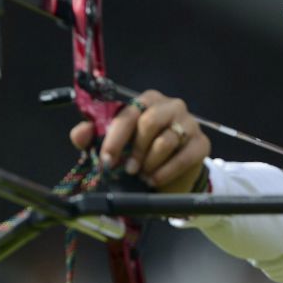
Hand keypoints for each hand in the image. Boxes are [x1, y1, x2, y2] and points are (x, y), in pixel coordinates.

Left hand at [70, 90, 210, 192]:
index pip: (128, 112)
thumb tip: (80, 133)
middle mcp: (170, 105)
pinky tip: (155, 180)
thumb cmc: (140, 154)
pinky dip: (166, 172)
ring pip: (166, 141)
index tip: (106, 160)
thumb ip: (93, 137)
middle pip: (149, 121)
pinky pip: (184, 157)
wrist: (171, 175)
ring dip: (150, 163)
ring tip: (142, 176)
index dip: (115, 137)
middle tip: (128, 170)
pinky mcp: (202, 143)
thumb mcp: (114, 146)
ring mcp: (189, 123)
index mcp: (146, 101)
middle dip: (134, 150)